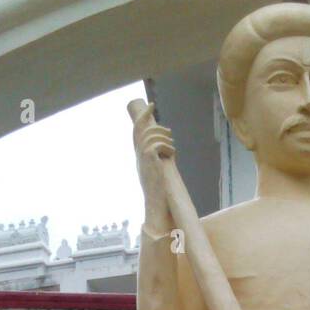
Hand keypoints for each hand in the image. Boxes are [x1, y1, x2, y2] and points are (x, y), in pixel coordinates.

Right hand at [132, 101, 175, 229]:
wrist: (157, 203)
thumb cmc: (160, 190)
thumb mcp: (159, 170)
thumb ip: (160, 157)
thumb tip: (168, 146)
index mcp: (140, 155)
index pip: (137, 131)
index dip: (143, 117)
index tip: (151, 106)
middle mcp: (139, 154)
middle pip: (139, 127)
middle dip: (149, 116)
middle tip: (168, 129)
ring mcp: (143, 157)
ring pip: (152, 135)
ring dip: (165, 138)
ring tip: (172, 148)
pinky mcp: (150, 160)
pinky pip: (158, 144)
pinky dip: (167, 147)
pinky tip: (171, 155)